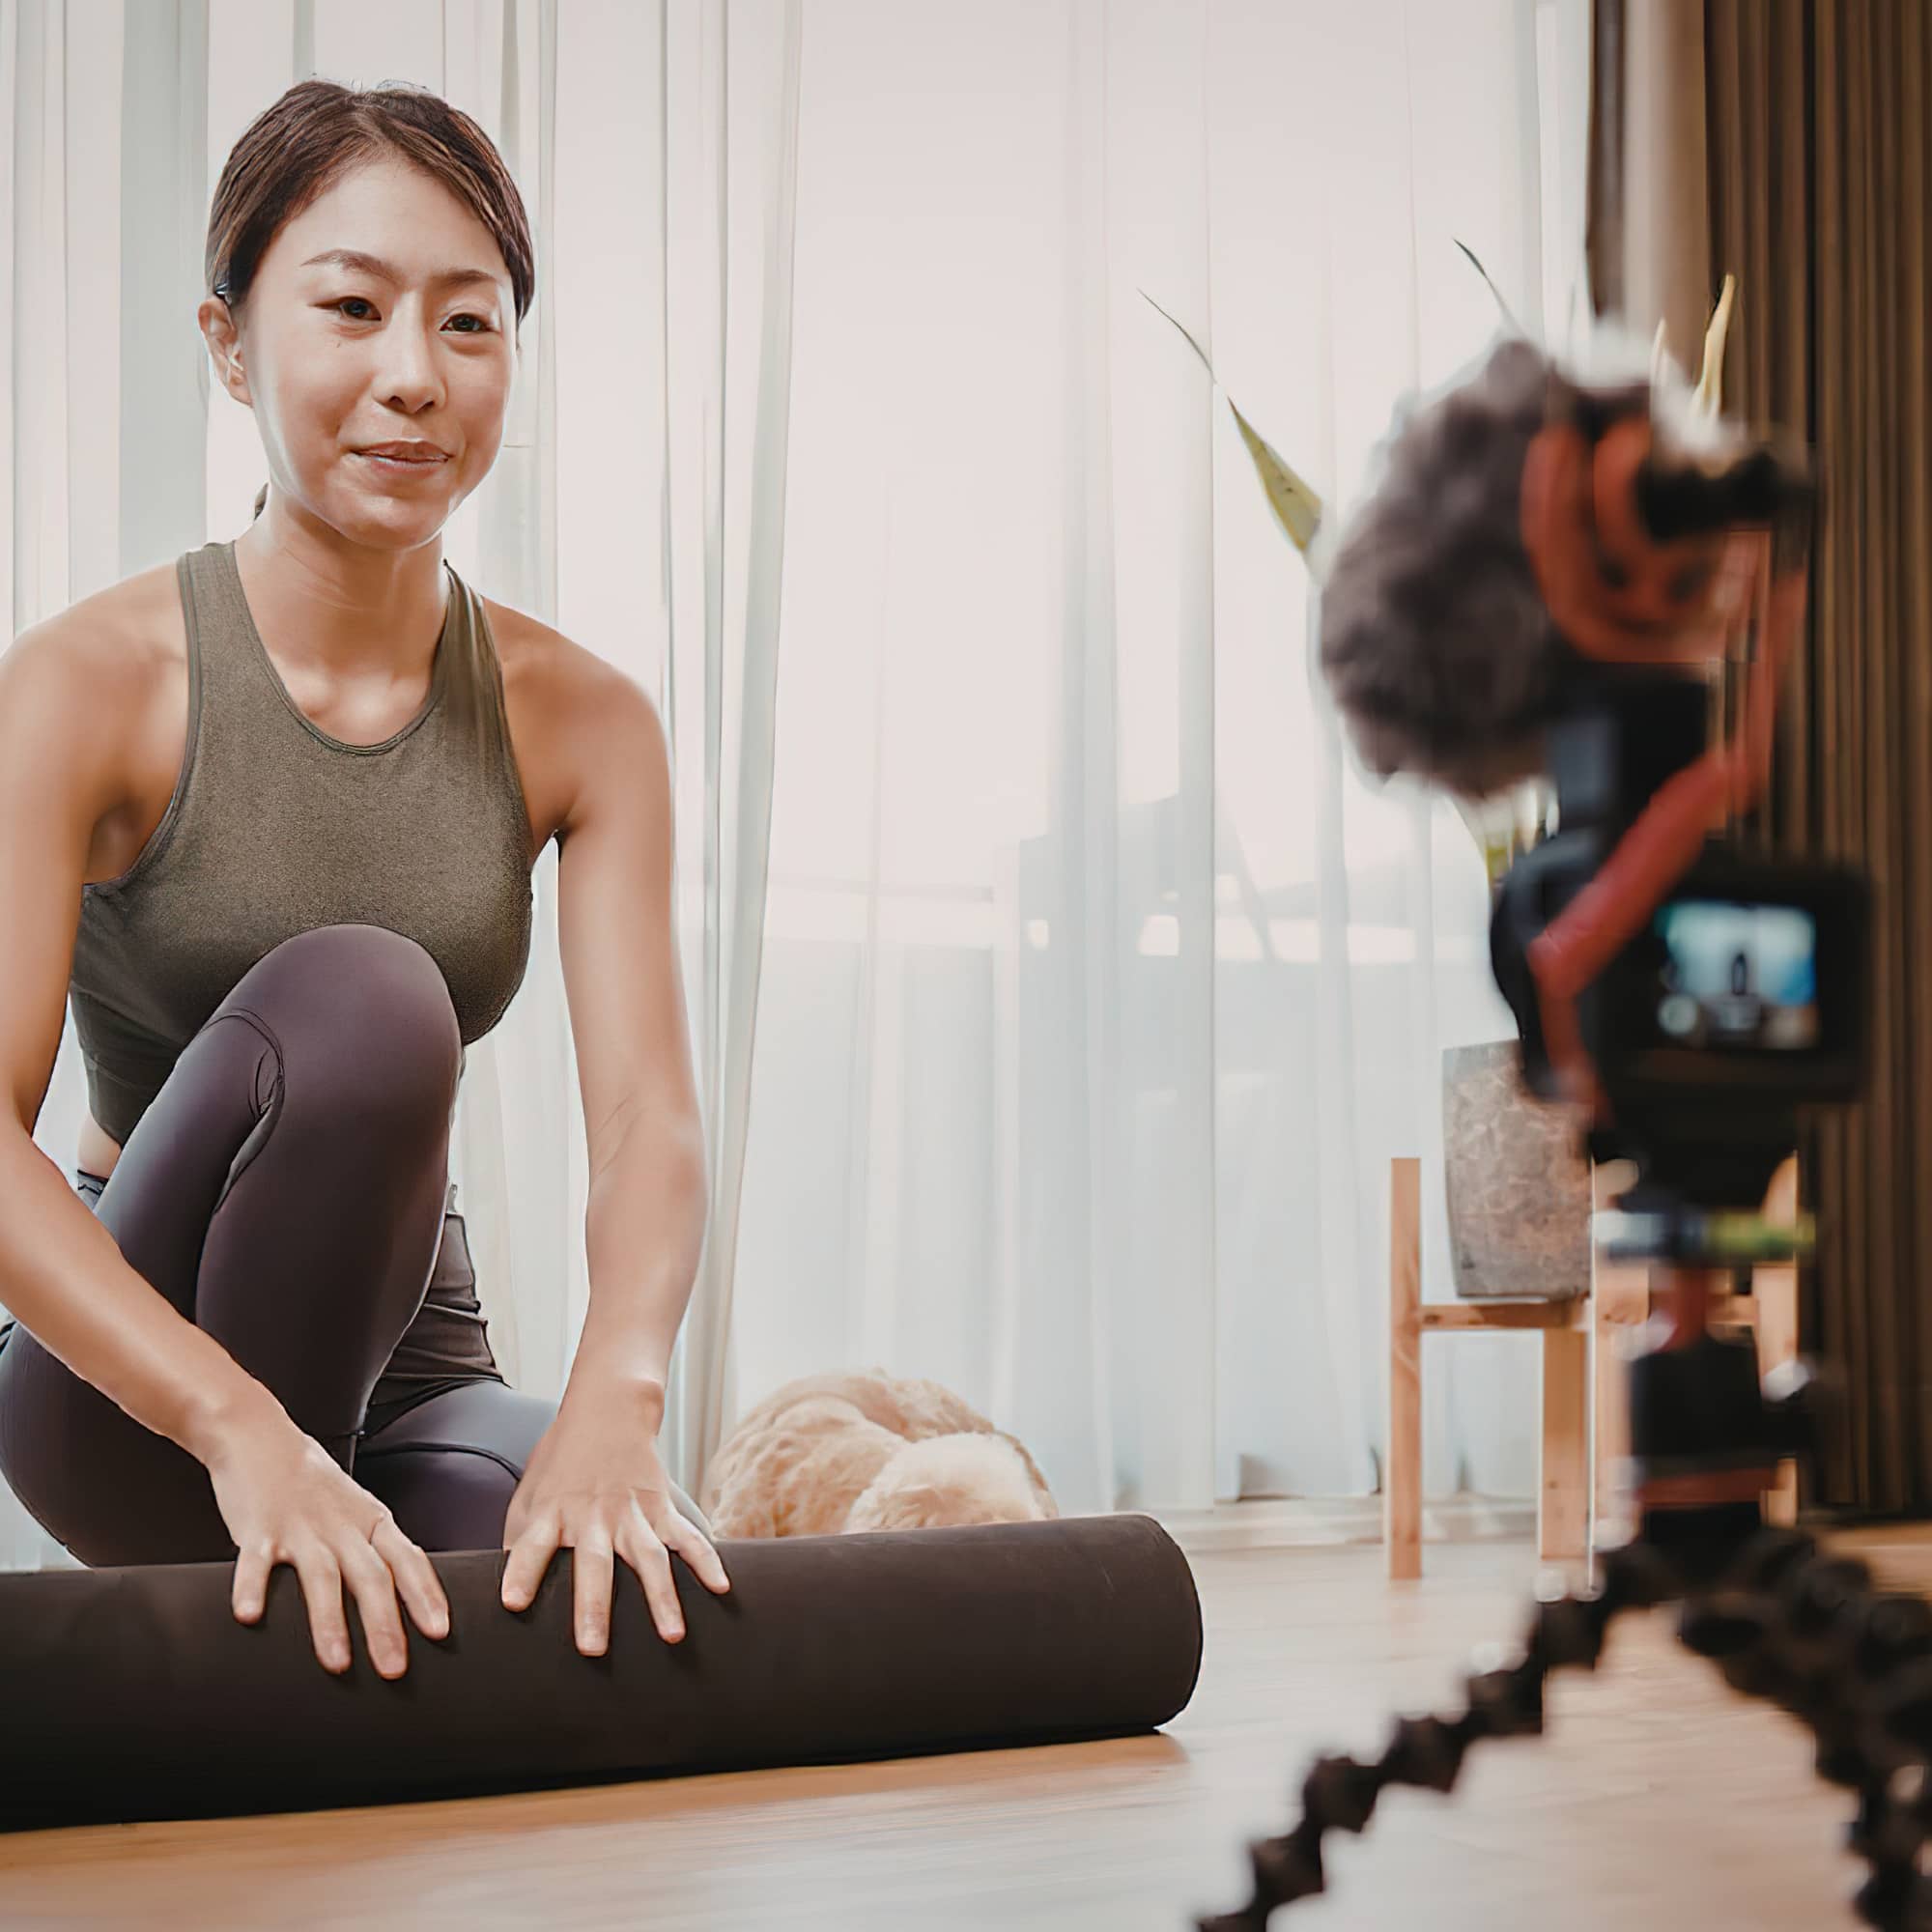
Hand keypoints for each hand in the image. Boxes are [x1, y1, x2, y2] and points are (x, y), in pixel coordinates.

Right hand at [203, 1396, 450, 1679]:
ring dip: (330, 1622)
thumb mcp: (357, 1512)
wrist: (262, 1438)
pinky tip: (249, 1617)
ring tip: (337, 1662)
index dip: (425, 1596)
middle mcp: (343, 1527)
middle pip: (372, 1577)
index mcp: (372, 1523)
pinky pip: (256, 1561)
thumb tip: (404, 1601)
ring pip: (322, 1577)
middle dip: (386, 1626)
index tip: (441, 1632)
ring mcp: (301, 1527)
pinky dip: (252, 1588)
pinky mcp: (258, 1528)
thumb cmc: (313, 1486)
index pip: (408, 1561)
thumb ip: (375, 1551)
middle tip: (395, 1669)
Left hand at [499, 1376, 729, 1653]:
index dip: (521, 1572)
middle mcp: (594, 1515)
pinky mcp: (661, 1508)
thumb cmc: (561, 1463)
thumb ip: (521, 1542)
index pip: (532, 1545)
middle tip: (592, 1648)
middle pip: (594, 1563)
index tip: (513, 1603)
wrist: (608, 1411)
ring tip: (671, 1635)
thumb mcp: (529, 1496)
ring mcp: (632, 1512)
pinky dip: (706, 1561)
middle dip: (594, 1606)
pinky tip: (721, 1587)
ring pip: (649, 1558)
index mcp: (554, 1511)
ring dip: (662, 1597)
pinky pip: (687, 1537)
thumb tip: (510, 1596)